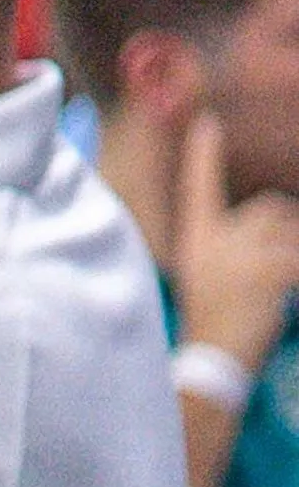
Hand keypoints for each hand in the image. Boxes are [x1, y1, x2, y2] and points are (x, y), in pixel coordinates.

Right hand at [174, 114, 298, 371]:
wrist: (213, 361)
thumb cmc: (216, 327)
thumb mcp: (212, 279)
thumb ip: (233, 248)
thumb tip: (275, 217)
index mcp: (197, 241)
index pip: (199, 189)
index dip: (204, 156)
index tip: (208, 124)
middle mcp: (215, 240)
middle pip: (270, 209)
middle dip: (286, 230)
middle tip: (282, 265)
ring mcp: (240, 254)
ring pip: (291, 230)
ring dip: (295, 255)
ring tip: (281, 287)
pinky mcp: (267, 270)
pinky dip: (298, 275)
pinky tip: (291, 294)